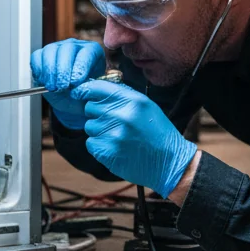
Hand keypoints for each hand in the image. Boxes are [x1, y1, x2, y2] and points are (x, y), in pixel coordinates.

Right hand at [30, 39, 105, 129]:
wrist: (71, 100)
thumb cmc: (84, 95)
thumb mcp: (92, 94)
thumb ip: (91, 89)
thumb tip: (78, 88)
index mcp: (93, 51)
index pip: (87, 52)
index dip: (80, 67)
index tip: (75, 82)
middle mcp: (75, 46)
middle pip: (67, 49)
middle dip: (63, 70)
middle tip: (62, 87)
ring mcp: (57, 48)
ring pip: (50, 51)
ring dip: (50, 71)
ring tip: (53, 88)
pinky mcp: (42, 55)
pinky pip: (37, 57)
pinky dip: (39, 71)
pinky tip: (44, 82)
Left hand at [70, 80, 197, 197]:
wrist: (169, 162)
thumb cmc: (158, 133)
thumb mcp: (147, 106)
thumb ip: (123, 95)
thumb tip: (98, 88)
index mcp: (132, 101)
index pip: (97, 88)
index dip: (85, 90)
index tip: (80, 93)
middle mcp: (121, 116)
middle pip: (90, 108)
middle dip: (97, 113)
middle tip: (112, 122)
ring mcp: (113, 135)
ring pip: (89, 126)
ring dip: (99, 131)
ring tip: (117, 136)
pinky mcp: (107, 152)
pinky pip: (91, 143)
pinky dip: (99, 145)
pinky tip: (114, 147)